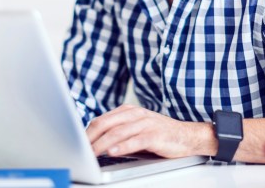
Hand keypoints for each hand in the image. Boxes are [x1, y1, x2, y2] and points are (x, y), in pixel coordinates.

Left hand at [86, 104, 213, 157]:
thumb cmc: (160, 135)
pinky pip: (136, 140)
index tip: (77, 144)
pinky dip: (123, 146)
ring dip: (102, 144)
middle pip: (106, 124)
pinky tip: (113, 152)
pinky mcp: (155, 135)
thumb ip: (118, 132)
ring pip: (118, 132)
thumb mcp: (136, 129)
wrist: (187, 136)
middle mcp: (135, 114)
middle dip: (90, 138)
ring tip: (91, 153)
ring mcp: (146, 123)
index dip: (87, 133)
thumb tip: (95, 143)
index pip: (101, 120)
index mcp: (128, 111)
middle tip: (80, 150)